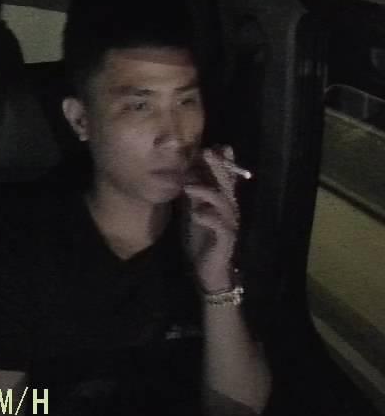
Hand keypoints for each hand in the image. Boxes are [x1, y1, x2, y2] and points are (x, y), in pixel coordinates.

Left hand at [181, 145, 243, 293]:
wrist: (207, 269)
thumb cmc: (201, 238)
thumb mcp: (194, 211)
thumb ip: (194, 194)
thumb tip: (186, 172)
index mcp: (222, 202)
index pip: (225, 178)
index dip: (223, 162)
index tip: (215, 146)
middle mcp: (229, 210)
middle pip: (226, 185)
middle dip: (218, 168)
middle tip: (206, 152)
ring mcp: (229, 224)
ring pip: (224, 203)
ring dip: (206, 192)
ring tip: (188, 186)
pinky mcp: (226, 240)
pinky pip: (221, 227)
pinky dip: (208, 218)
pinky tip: (197, 214)